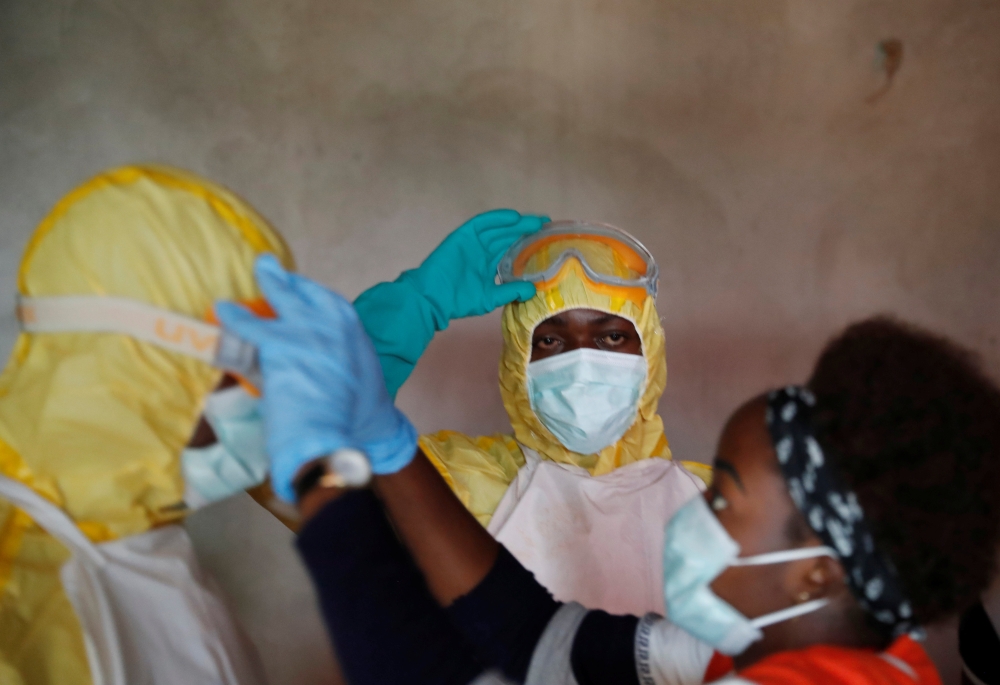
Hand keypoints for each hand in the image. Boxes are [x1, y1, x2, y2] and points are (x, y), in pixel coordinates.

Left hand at [216, 255, 417, 501]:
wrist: (339, 435)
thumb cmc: (358, 419)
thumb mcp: (363, 382)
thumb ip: (345, 366)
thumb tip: (334, 373)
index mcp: (352, 331)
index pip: (328, 301)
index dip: (309, 294)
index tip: (299, 288)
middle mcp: (330, 322)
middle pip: (303, 291)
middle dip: (286, 278)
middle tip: (271, 267)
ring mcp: (304, 329)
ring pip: (280, 295)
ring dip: (267, 280)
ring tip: (256, 271)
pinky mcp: (276, 343)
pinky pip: (247, 324)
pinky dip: (233, 316)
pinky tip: (222, 309)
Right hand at [399, 209, 548, 326]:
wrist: (432, 298)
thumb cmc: (458, 301)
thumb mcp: (490, 297)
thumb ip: (510, 291)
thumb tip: (533, 290)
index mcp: (488, 265)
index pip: (511, 250)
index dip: (527, 244)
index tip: (546, 241)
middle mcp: (482, 251)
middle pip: (507, 236)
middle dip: (526, 230)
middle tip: (545, 225)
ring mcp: (473, 242)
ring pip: (498, 229)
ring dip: (516, 223)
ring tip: (536, 221)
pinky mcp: (463, 236)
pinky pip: (482, 223)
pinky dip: (497, 219)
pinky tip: (514, 218)